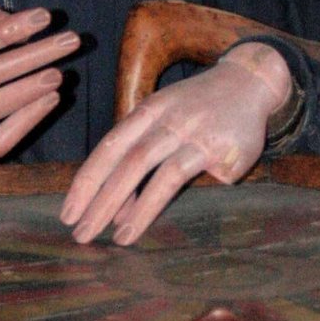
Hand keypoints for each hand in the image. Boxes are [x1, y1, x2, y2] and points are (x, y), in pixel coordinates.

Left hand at [59, 42, 293, 246]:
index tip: (68, 212)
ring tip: (116, 239)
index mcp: (148, 111)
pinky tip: (147, 222)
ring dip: (132, 206)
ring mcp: (195, 131)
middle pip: (126, 160)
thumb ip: (140, 156)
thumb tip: (118, 211)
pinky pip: (189, 176)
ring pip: (156, 171)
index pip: (109, 147)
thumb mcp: (165, 119)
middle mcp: (168, 119)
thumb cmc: (199, 108)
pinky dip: (162, 201)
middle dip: (100, 199)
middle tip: (79, 232)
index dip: (86, 181)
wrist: (251, 82)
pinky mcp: (221, 147)